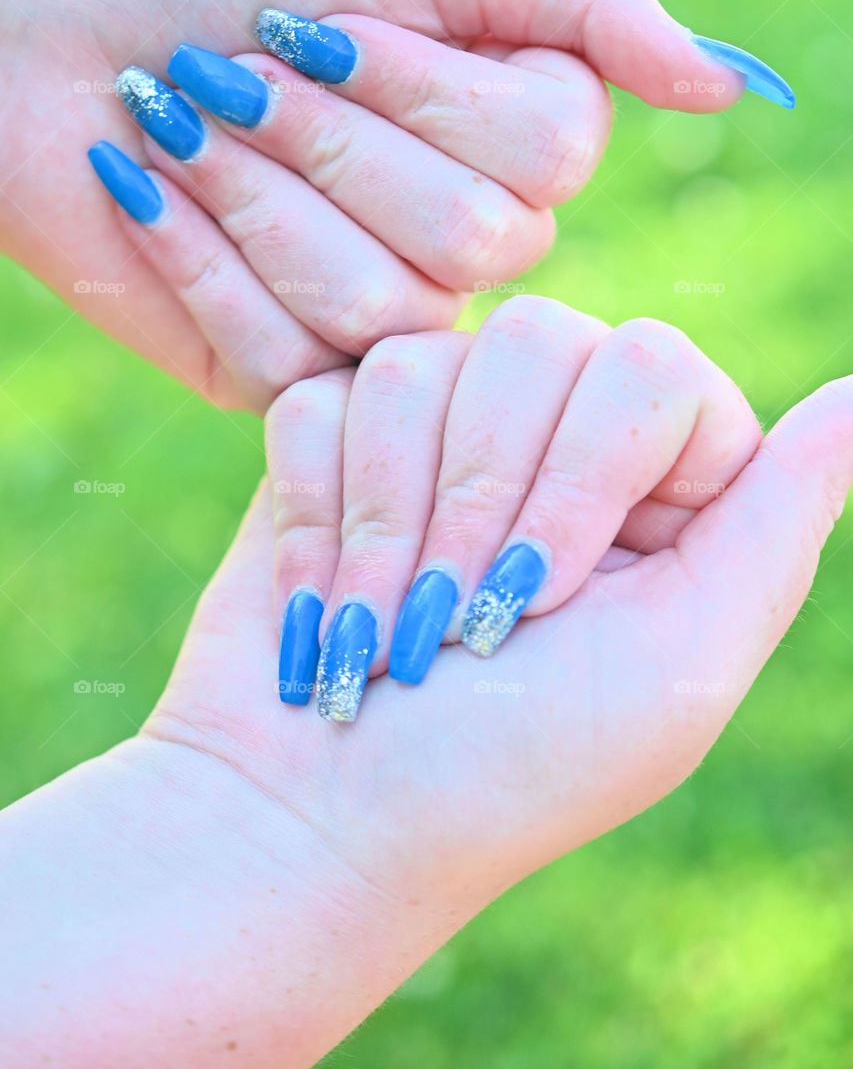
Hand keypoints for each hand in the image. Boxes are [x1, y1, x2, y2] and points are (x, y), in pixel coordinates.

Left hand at [0, 0, 750, 407]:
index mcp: (513, 142)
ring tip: (181, 121)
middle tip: (234, 72)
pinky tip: (147, 190)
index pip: (549, 155)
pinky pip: (289, 356)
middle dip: (328, 135)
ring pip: (383, 305)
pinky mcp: (288, 381)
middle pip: (473, 237)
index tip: (318, 21)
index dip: (422, 86)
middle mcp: (464, 245)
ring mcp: (380, 324)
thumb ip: (582, 5)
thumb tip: (728, 85)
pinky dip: (197, 254)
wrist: (57, 40)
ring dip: (257, 190)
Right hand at [265, 297, 761, 717]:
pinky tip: (325, 598)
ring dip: (391, 518)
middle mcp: (558, 437)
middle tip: (458, 622)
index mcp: (664, 487)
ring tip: (386, 623)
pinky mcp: (340, 439)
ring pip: (420, 364)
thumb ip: (778, 520)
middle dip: (481, 495)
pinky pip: (326, 395)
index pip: (652, 365)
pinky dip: (318, 514)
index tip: (545, 601)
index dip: (587, 471)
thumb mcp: (678, 660)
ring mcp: (446, 430)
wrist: (320, 815)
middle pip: (532, 339)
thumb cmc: (510, 765)